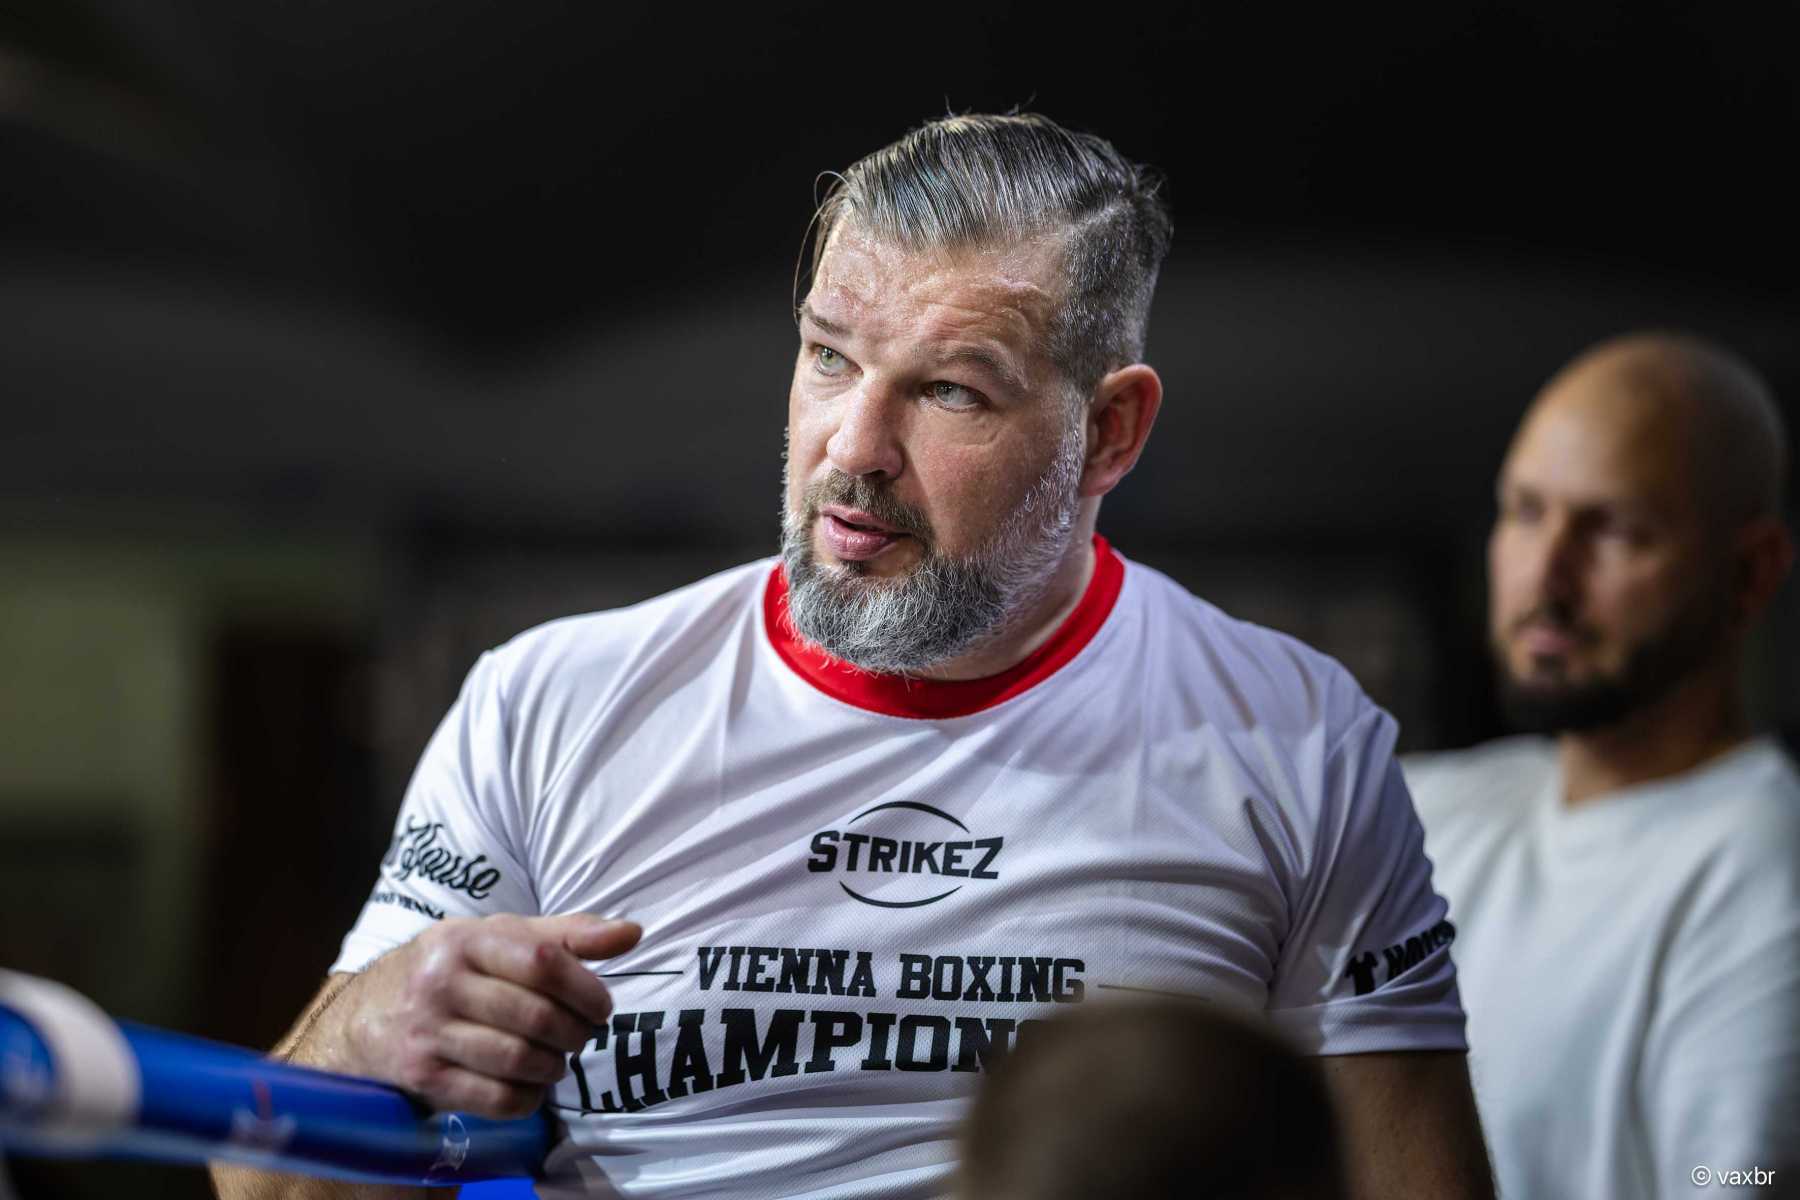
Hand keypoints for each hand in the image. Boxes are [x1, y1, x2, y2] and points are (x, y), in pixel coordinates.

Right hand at [329, 913, 641, 1118]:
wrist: (368, 1014)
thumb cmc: (456, 969)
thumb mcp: (503, 938)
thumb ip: (569, 935)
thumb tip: (632, 933)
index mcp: (465, 939)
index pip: (544, 961)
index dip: (586, 989)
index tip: (602, 1007)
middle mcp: (440, 983)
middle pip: (536, 1016)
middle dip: (575, 1033)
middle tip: (581, 1036)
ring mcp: (427, 1032)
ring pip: (519, 1060)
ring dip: (554, 1066)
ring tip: (558, 1059)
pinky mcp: (423, 1076)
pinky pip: (495, 1098)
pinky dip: (528, 1098)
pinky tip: (532, 1086)